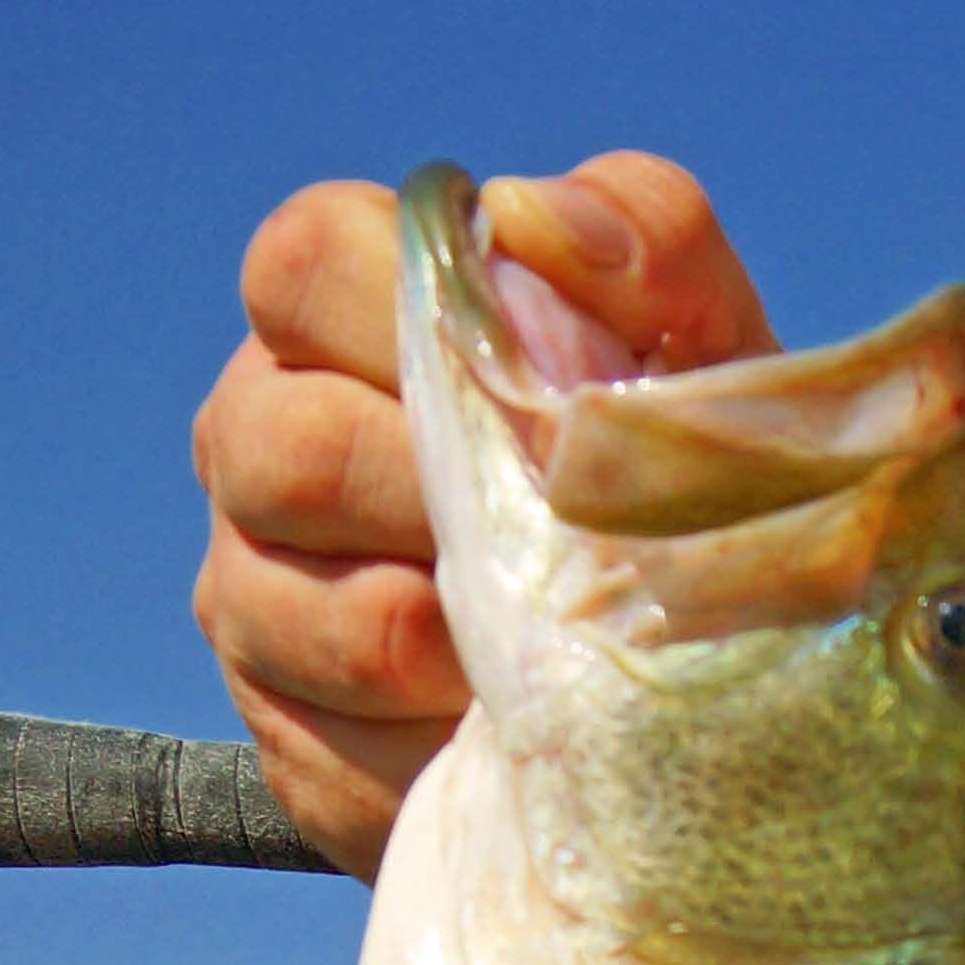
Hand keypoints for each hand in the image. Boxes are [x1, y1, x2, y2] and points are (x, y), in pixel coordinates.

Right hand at [191, 153, 776, 873]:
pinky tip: (511, 735)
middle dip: (434, 501)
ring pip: (276, 600)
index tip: (543, 388)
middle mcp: (266, 433)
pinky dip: (437, 748)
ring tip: (544, 649)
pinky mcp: (281, 733)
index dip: (416, 315)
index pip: (307, 258)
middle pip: (280, 440)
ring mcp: (251, 585)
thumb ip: (651, 247)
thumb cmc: (690, 481)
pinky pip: (322, 743)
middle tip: (559, 543)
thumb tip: (540, 216)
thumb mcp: (708, 356)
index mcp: (349, 312)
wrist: (713, 691)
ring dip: (432, 637)